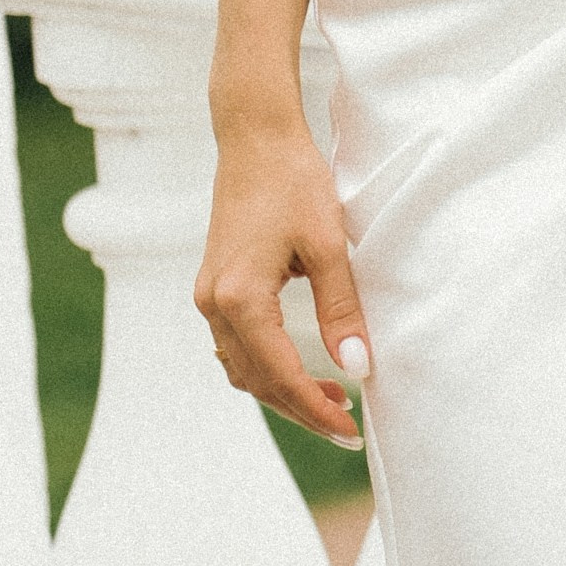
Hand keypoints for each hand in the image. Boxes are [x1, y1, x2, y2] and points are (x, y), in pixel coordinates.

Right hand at [197, 115, 368, 445]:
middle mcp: (214, 304)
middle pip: (256, 380)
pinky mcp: (214, 285)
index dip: (315, 408)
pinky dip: (266, 365)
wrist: (256, 136)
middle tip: (346, 425)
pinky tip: (298, 365)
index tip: (350, 430)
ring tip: (331, 398)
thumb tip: (357, 367)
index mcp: (239, 298)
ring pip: (243, 367)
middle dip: (300, 407)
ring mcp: (209, 296)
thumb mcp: (328, 244)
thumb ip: (341, 309)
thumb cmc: (294, 180)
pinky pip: (236, 345)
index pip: (279, 374)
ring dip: (282, 389)